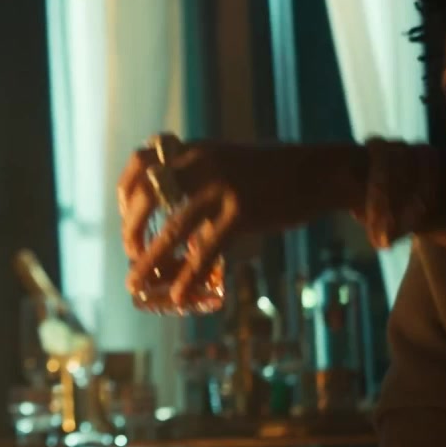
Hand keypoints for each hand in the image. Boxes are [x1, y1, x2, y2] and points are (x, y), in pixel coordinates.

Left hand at [117, 134, 366, 301]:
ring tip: (135, 282)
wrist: (320, 172)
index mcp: (194, 150)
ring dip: (150, 259)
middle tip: (132, 253)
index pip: (140, 162)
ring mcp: (221, 187)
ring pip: (172, 228)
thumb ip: (197, 184)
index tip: (126, 216)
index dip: (125, 192)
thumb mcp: (226, 164)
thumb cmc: (273, 174)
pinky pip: (206, 250)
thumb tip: (176, 228)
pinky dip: (189, 277)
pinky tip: (180, 295)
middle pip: (148, 196)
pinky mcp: (242, 211)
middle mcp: (201, 163)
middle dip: (133, 229)